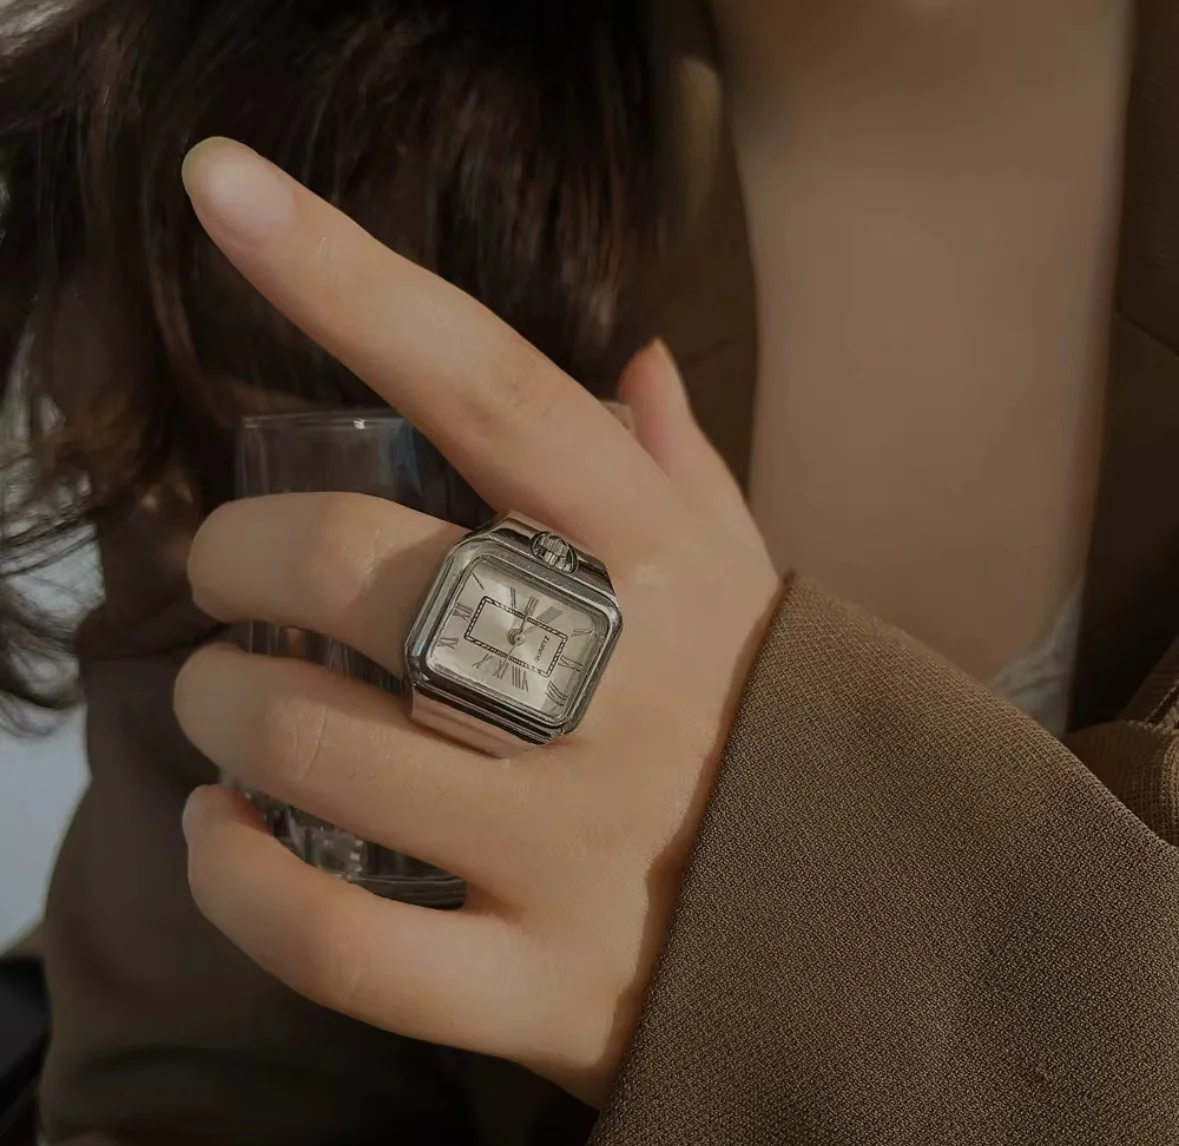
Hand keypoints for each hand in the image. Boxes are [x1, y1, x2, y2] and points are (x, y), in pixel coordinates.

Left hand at [173, 137, 779, 1106]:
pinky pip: (333, 941)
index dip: (353, 281)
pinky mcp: (541, 989)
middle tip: (219, 573)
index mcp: (668, 566)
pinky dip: (238, 882)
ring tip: (224, 702)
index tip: (230, 193)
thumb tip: (633, 359)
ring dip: (221, 709)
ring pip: (315, 749)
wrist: (875, 939)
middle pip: (355, 570)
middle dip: (233, 552)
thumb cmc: (780, 732)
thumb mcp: (752, 587)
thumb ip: (682, 472)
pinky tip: (229, 836)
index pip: (496, 389)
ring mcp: (580, 851)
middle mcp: (623, 693)